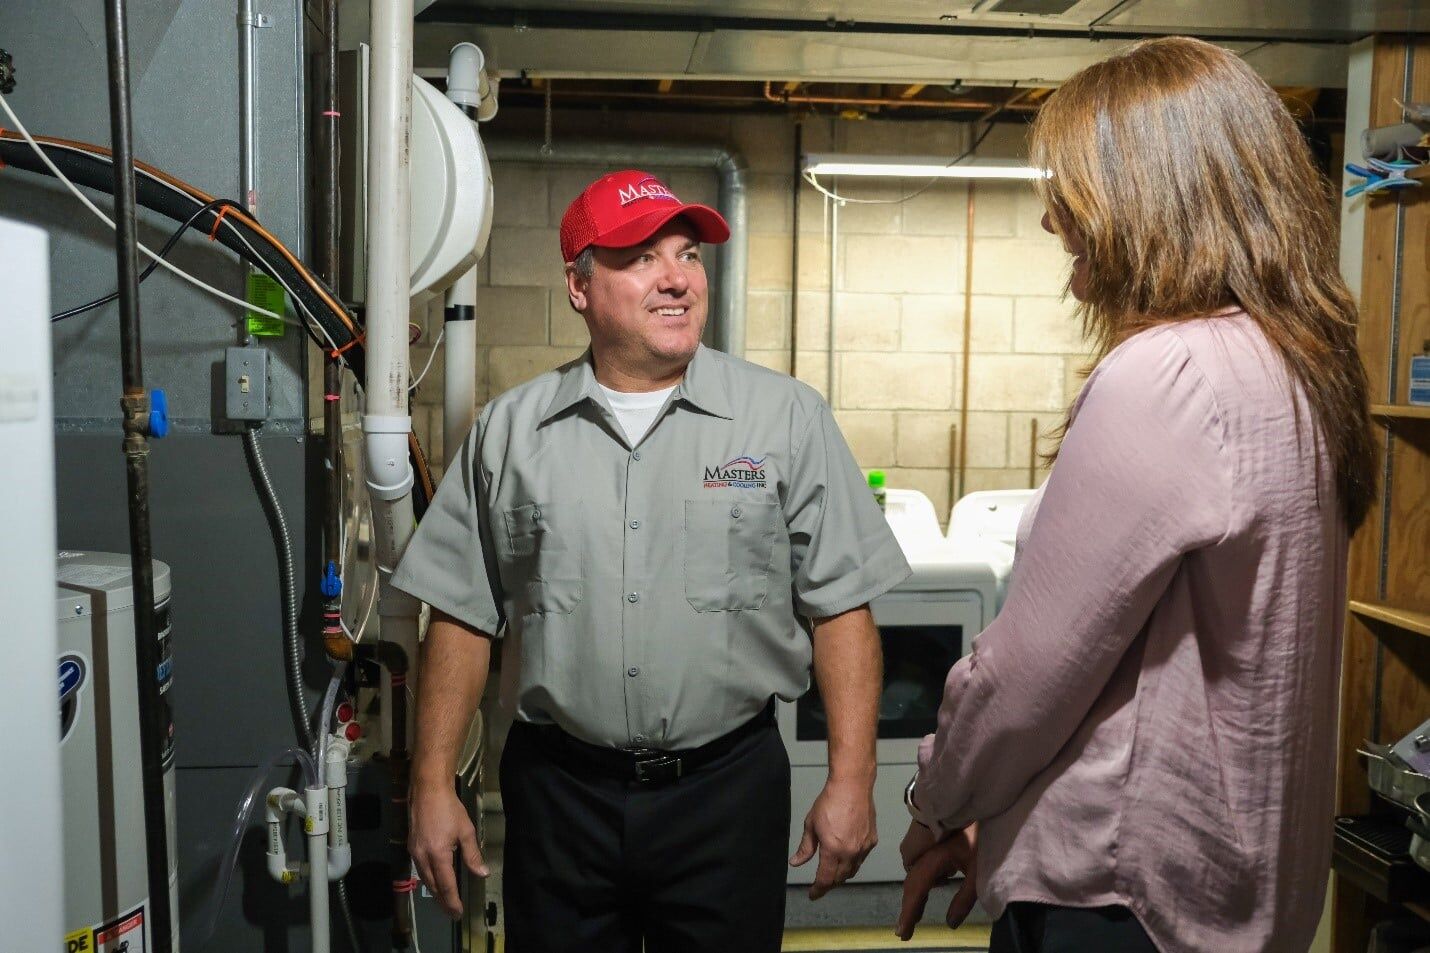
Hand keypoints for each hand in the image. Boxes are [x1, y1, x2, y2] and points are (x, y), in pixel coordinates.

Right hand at [408, 782, 487, 917]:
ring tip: (444, 900)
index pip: (446, 885)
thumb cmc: (449, 809)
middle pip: (432, 886)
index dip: (452, 901)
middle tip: (452, 911)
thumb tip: (482, 873)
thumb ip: (473, 854)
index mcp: (438, 855)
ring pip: (425, 878)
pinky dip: (429, 878)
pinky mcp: (411, 846)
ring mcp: (414, 852)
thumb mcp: (465, 830)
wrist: (427, 791)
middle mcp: (423, 857)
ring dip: (434, 891)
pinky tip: (435, 879)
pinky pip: (420, 869)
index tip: (458, 913)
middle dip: (442, 900)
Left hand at [789, 778, 877, 899]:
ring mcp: (863, 848)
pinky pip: (861, 859)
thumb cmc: (828, 803)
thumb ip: (805, 848)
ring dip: (841, 875)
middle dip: (829, 883)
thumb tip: (796, 863)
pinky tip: (846, 857)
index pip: (825, 879)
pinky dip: (852, 863)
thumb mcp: (811, 825)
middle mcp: (850, 853)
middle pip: (840, 878)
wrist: (852, 786)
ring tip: (832, 872)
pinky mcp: (872, 841)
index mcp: (833, 850)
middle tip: (820, 882)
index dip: (818, 890)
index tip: (812, 895)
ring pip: (852, 871)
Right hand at [895, 823, 976, 940]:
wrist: (972, 803)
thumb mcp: (977, 871)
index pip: (916, 892)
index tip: (902, 933)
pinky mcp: (932, 843)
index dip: (908, 914)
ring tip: (918, 914)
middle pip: (911, 885)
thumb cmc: (977, 836)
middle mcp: (923, 855)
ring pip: (915, 875)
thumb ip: (964, 899)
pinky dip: (923, 881)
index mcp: (933, 862)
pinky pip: (922, 866)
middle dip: (908, 908)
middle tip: (907, 930)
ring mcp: (925, 847)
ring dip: (915, 895)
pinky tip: (939, 884)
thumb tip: (950, 923)